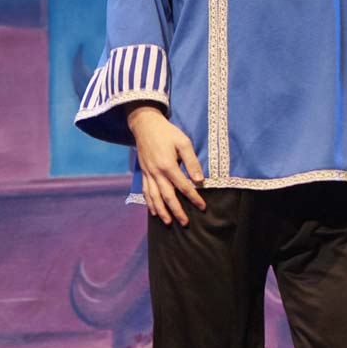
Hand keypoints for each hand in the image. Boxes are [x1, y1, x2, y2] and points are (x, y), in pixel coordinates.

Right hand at [127, 104, 205, 226]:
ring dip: (162, 211)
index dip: (194, 198)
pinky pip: (145, 191)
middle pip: (167, 196)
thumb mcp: (183, 143)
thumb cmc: (167, 132)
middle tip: (185, 223)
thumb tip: (200, 181)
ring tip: (169, 222)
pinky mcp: (144, 172)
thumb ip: (192, 162)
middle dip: (177, 211)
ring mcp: (148, 173)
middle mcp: (156, 172)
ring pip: (154, 197)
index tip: (202, 207)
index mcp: (168, 165)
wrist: (145, 125)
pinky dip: (149, 203)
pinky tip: (154, 211)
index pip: (183, 186)